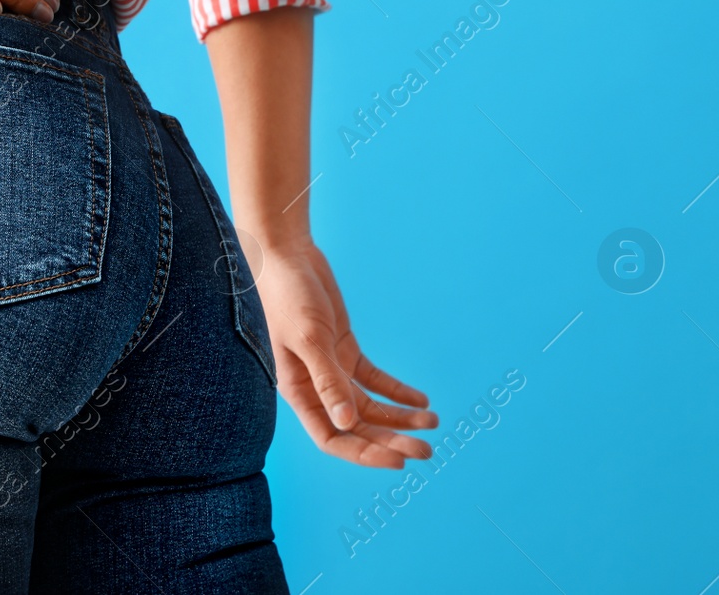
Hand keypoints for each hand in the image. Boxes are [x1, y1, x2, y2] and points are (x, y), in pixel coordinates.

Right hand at [252, 238, 437, 467]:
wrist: (287, 257)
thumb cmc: (287, 296)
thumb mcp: (309, 337)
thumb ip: (327, 380)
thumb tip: (345, 423)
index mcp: (299, 391)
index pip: (332, 437)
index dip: (364, 453)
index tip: (398, 460)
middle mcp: (315, 386)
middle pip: (356, 426)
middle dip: (390, 439)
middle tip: (426, 449)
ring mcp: (331, 368)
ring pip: (368, 406)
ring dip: (398, 418)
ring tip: (431, 424)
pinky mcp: (343, 349)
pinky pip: (374, 379)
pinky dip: (396, 391)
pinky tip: (421, 401)